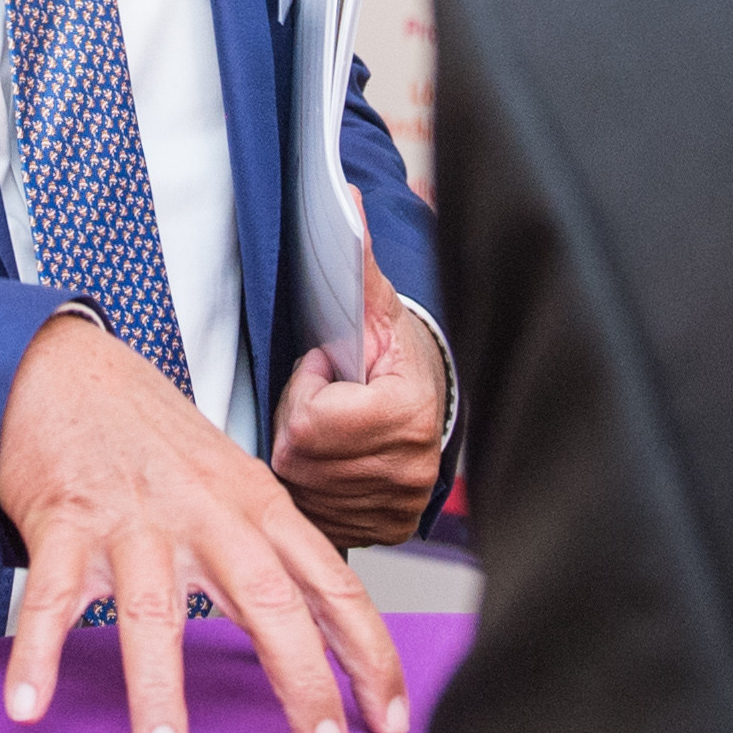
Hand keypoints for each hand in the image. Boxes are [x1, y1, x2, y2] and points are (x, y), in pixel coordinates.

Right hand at [0, 313, 408, 732]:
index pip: (331, 582)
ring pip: (153, 610)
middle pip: (266, 599)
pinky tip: (30, 703)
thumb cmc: (149, 434)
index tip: (390, 716)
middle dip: (300, 678)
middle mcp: (203, 512)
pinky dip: (38, 654)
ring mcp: (132, 520)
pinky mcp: (65, 522)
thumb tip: (310, 633)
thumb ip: (265, 548)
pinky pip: (50, 598)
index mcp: (254, 503)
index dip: (369, 652)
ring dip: (158, 687)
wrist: (62, 365)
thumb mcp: (228, 478)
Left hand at [274, 235, 448, 550]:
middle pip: (299, 457)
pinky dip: (314, 485)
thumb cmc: (398, 353)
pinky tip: (333, 457)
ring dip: (302, 453)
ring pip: (301, 487)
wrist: (433, 401)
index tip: (327, 369)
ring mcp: (397, 506)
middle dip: (298, 420)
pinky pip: (317, 514)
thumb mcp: (375, 306)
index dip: (308, 390)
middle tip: (323, 396)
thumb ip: (356, 260)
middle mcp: (408, 471)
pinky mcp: (386, 529)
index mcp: (409, 417)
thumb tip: (345, 203)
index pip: (312, 422)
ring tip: (331, 424)